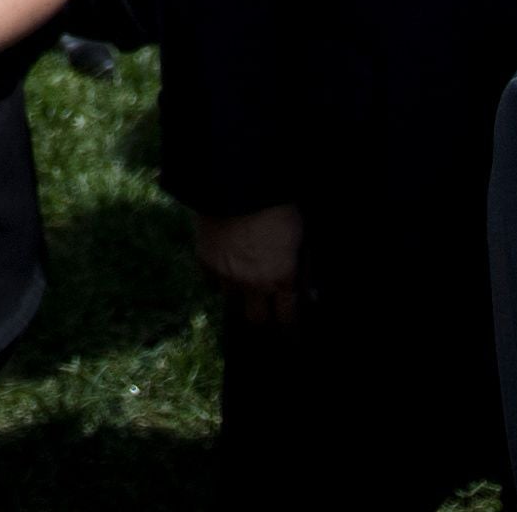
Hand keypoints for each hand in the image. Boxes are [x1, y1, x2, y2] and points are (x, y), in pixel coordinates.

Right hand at [193, 203, 302, 324]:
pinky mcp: (205, 261)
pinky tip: (227, 269)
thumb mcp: (300, 236)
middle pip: (257, 320)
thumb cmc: (277, 204)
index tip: (291, 334)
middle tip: (268, 314)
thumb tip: (311, 295)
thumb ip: (302, 268)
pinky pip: (212, 282)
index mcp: (282, 277)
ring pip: (233, 303)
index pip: (287, 317)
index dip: (290, 328)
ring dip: (241, 298)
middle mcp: (253, 283)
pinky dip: (220, 279)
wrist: (236, 180)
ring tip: (246, 290)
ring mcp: (226, 274)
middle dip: (264, 319)